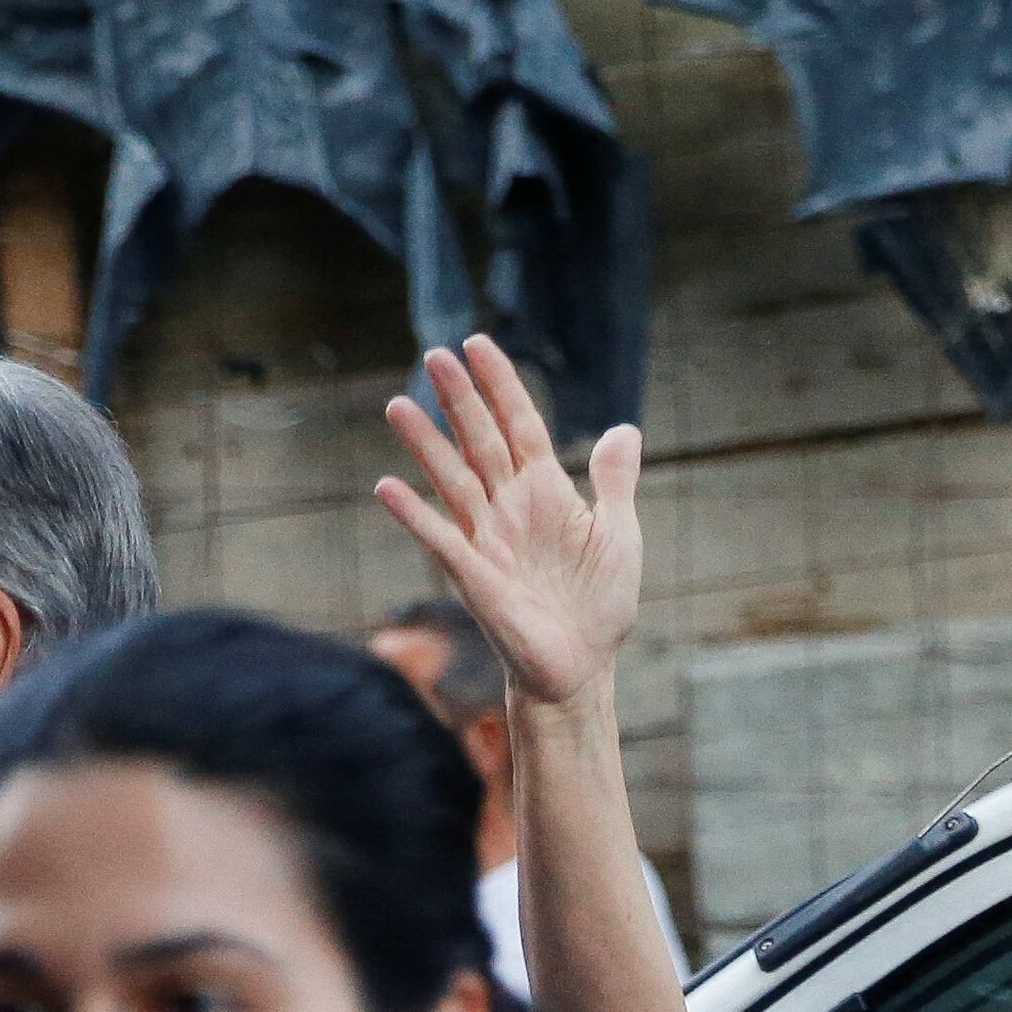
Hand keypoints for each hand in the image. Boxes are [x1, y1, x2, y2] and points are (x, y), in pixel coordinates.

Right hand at [374, 335, 642, 708]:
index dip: (501, 386)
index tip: (478, 344)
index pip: (519, 425)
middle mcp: (510, 507)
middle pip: (481, 441)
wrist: (584, 667)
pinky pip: (441, 539)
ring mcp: (488, 539)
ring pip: (453, 479)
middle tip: (434, 354)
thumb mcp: (619, 534)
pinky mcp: (476, 577)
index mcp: (546, 492)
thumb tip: (624, 429)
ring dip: (426, 444)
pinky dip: (415, 514)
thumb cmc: (599, 605)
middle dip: (460, 399)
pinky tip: (387, 487)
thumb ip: (614, 481)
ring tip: (398, 404)